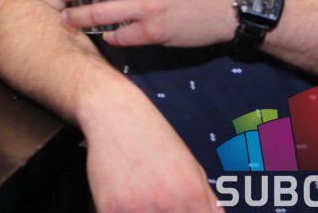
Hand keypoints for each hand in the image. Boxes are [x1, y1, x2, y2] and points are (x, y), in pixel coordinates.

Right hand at [81, 92, 216, 212]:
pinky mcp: (109, 208)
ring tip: (138, 198)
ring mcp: (137, 209)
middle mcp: (168, 206)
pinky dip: (118, 211)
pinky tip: (120, 199)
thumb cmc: (155, 139)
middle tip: (156, 203)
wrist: (116, 115)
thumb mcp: (192, 167)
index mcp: (193, 199)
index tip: (178, 211)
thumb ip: (209, 201)